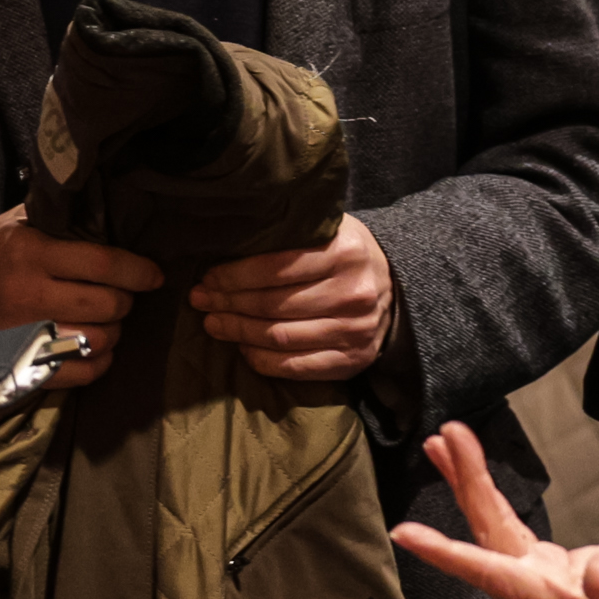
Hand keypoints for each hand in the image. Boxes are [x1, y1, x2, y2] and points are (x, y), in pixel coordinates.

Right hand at [0, 206, 161, 385]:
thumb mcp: (17, 224)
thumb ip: (59, 220)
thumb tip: (111, 211)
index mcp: (33, 253)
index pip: (101, 263)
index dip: (136, 270)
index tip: (153, 274)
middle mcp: (31, 293)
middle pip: (105, 304)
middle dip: (125, 301)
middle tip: (123, 296)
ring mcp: (27, 332)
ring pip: (96, 340)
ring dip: (114, 333)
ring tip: (109, 322)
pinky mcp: (22, 362)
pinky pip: (76, 374)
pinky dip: (98, 365)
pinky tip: (99, 352)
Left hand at [191, 214, 395, 379]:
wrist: (398, 290)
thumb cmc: (347, 256)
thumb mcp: (329, 231)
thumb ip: (291, 237)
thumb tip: (227, 246)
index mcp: (344, 252)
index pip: (276, 268)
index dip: (234, 276)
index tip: (208, 278)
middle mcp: (353, 293)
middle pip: (273, 305)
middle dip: (228, 304)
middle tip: (200, 301)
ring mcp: (355, 331)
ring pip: (280, 337)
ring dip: (238, 332)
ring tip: (214, 324)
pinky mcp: (353, 360)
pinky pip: (297, 367)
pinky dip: (263, 360)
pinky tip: (244, 349)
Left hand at [391, 423, 598, 598]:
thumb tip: (597, 580)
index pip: (492, 572)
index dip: (447, 553)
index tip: (404, 533)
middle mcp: (538, 598)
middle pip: (487, 539)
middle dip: (465, 487)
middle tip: (443, 437)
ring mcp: (539, 586)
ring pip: (491, 533)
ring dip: (470, 487)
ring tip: (444, 444)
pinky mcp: (546, 571)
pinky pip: (504, 532)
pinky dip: (486, 499)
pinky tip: (471, 475)